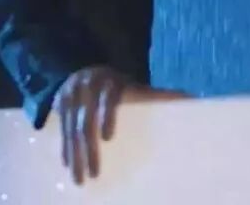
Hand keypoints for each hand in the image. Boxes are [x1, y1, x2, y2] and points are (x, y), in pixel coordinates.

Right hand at [55, 66, 190, 184]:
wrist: (89, 72)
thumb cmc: (121, 86)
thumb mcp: (138, 87)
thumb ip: (161, 94)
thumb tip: (190, 98)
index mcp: (111, 81)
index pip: (108, 98)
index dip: (107, 117)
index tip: (108, 138)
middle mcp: (88, 85)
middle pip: (86, 119)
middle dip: (89, 150)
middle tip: (95, 174)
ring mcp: (70, 93)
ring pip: (70, 128)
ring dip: (74, 155)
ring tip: (80, 179)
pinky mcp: (59, 103)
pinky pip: (61, 129)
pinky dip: (64, 148)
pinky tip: (67, 165)